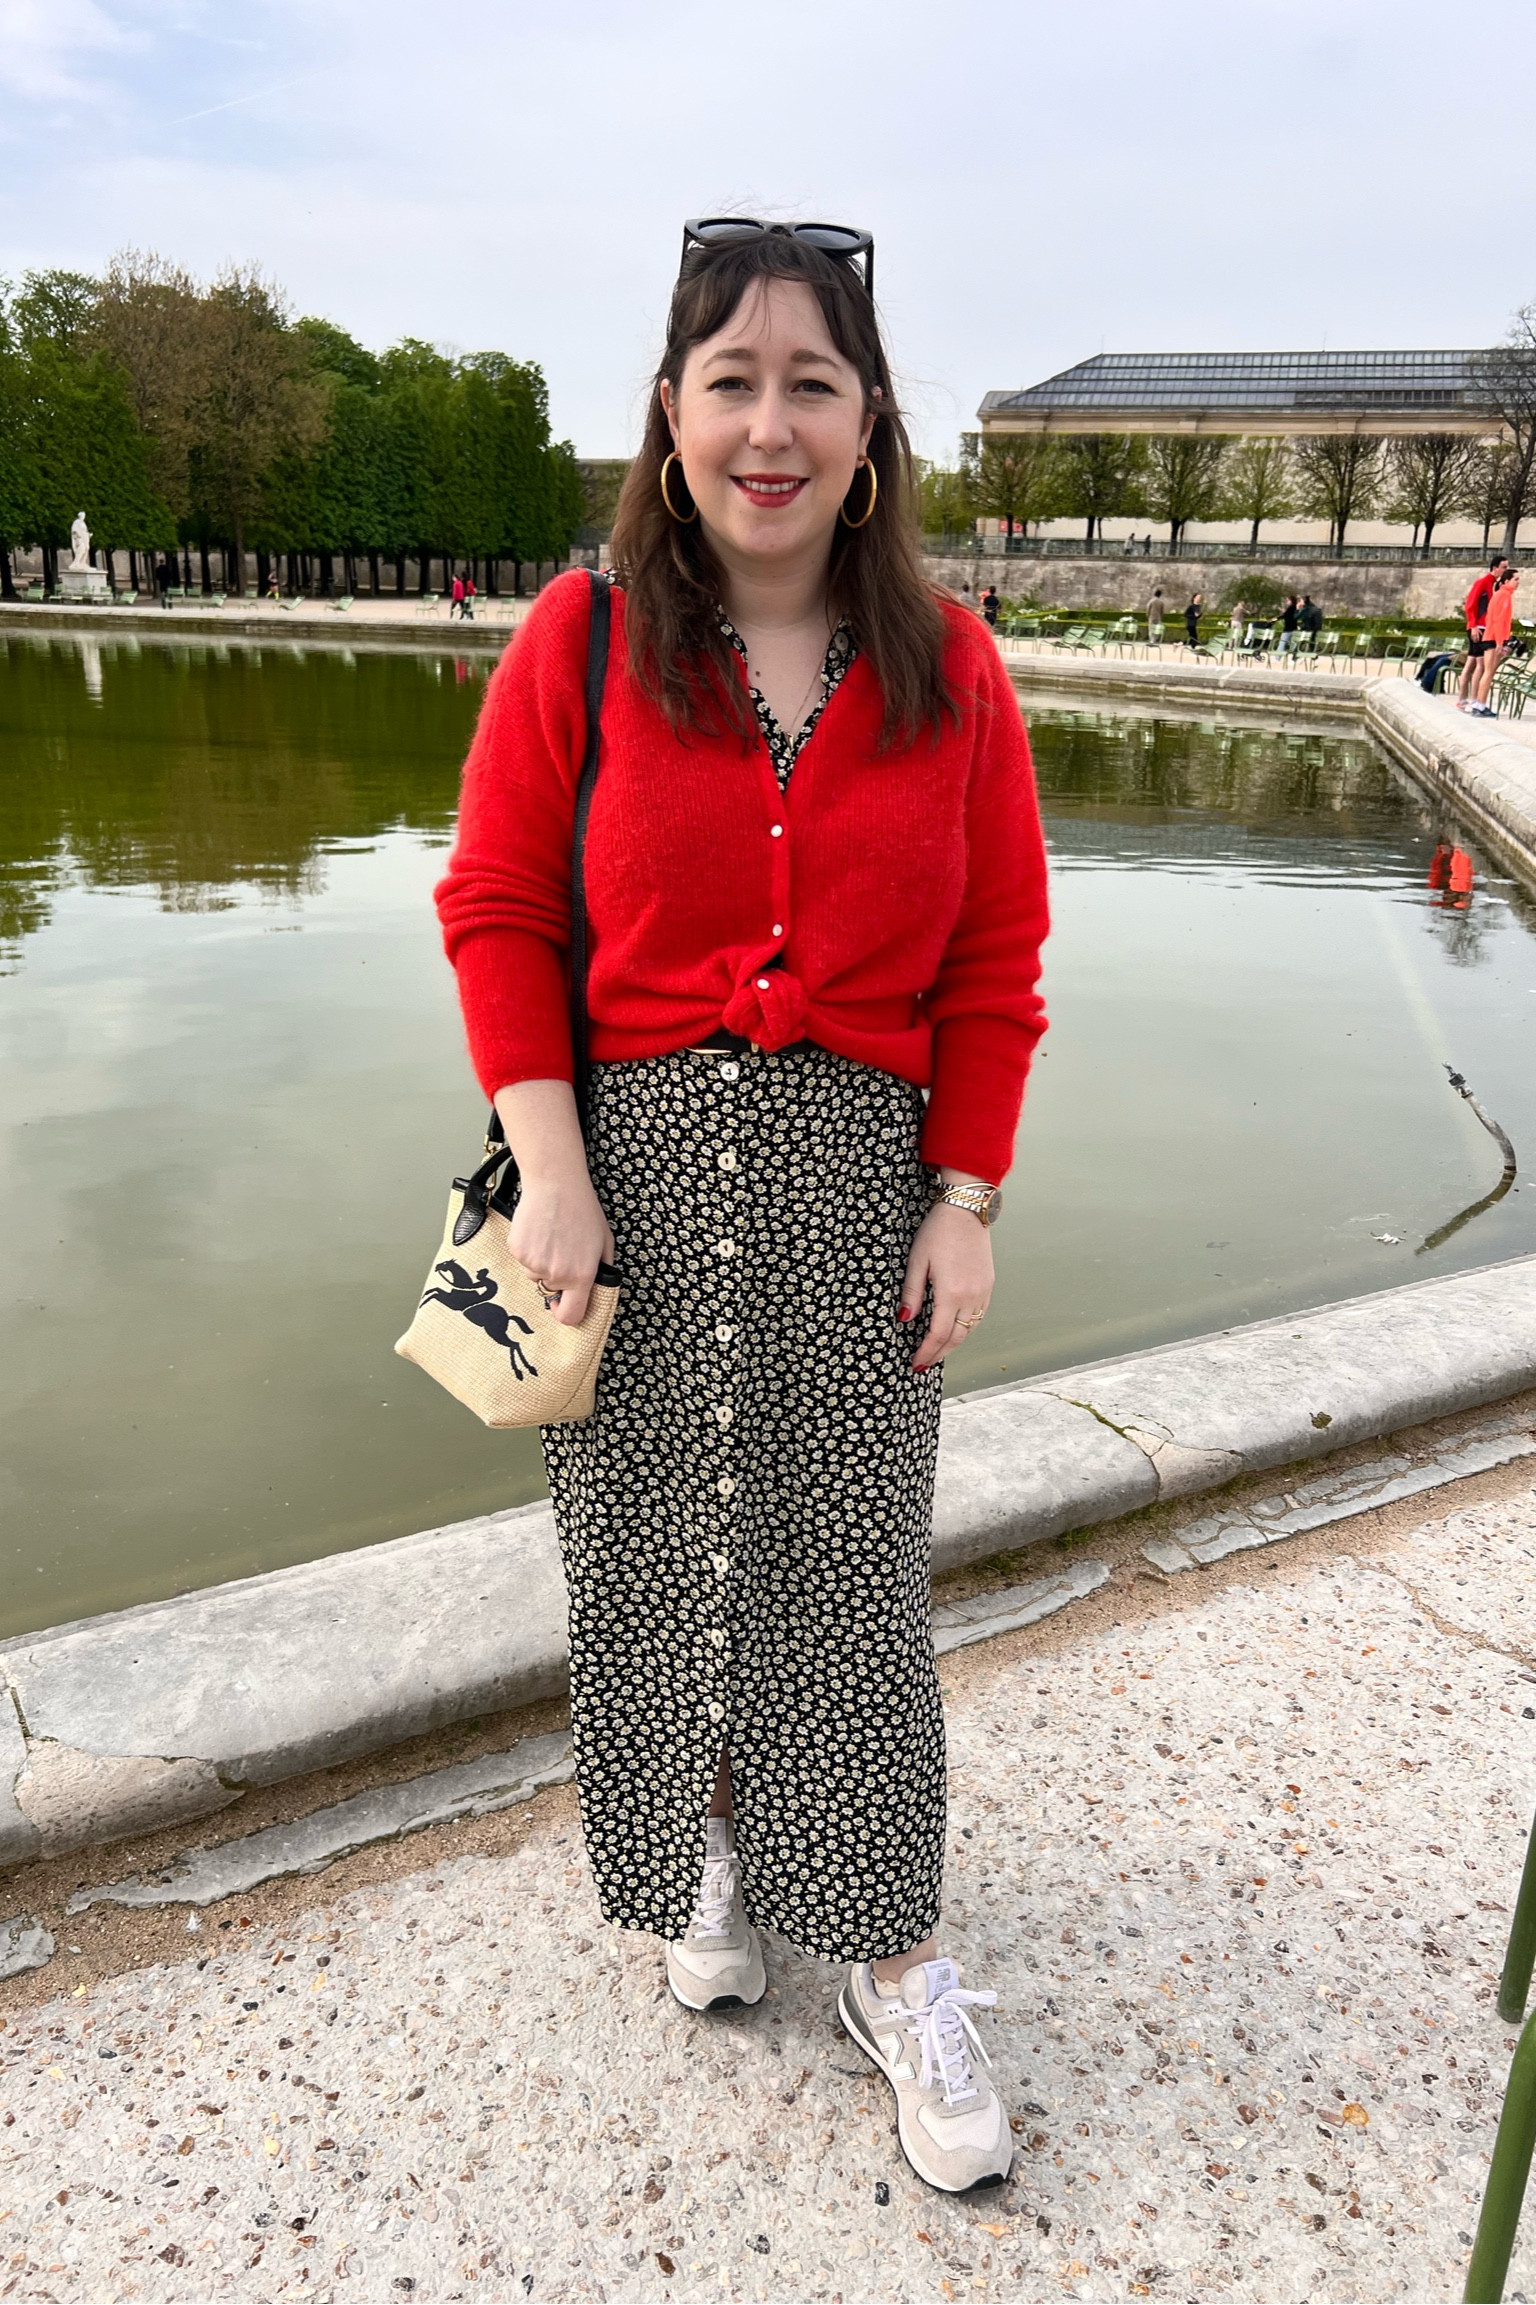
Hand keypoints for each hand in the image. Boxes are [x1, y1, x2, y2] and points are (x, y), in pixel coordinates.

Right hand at [494, 1080, 613, 1327]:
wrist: (556, 1184)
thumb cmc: (583, 1210)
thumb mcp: (605, 1242)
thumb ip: (601, 1270)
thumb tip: (594, 1289)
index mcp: (582, 1275)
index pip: (570, 1315)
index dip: (564, 1313)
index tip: (561, 1304)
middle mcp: (557, 1274)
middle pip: (550, 1289)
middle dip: (555, 1276)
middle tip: (561, 1249)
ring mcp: (534, 1264)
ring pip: (534, 1274)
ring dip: (541, 1261)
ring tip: (550, 1235)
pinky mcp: (517, 1251)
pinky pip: (522, 1259)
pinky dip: (528, 1248)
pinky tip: (538, 1230)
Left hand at [900, 1199, 994, 1372]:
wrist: (966, 1210)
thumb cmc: (937, 1232)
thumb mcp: (917, 1262)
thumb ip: (912, 1293)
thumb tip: (905, 1319)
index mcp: (951, 1293)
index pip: (938, 1335)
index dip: (926, 1352)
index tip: (916, 1364)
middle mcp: (971, 1297)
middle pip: (956, 1337)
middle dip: (939, 1354)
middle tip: (924, 1364)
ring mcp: (983, 1291)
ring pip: (970, 1329)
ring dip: (953, 1343)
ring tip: (937, 1350)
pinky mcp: (988, 1284)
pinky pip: (978, 1316)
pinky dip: (966, 1328)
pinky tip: (955, 1329)